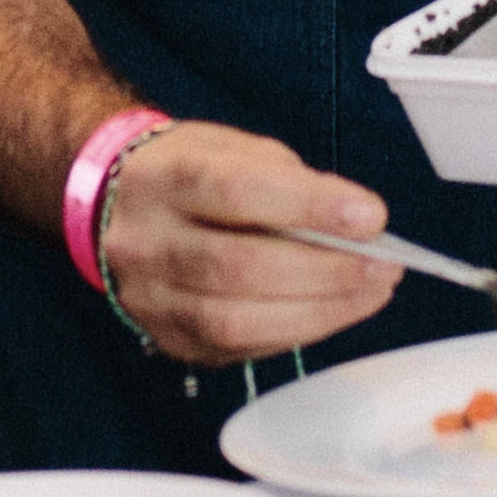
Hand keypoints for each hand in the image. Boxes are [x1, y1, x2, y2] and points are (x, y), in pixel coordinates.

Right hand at [93, 122, 401, 364]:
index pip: (235, 192)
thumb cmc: (189, 172)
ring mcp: (150, 297)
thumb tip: (359, 225)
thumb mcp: (234, 148)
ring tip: (370, 292)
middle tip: (383, 265)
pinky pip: (237, 348)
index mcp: (161, 177)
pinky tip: (331, 311)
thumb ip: (291, 181)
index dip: (307, 206)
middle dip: (325, 271)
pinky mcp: (167, 337)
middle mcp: (145, 241)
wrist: (113, 205)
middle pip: (236, 266)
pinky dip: (296, 331)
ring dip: (319, 311)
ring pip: (235, 320)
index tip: (370, 215)